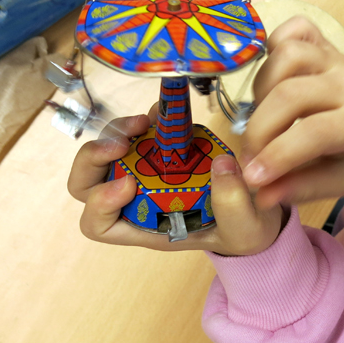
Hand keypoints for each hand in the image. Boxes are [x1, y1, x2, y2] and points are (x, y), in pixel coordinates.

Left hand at [68, 112, 283, 255]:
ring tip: (147, 121)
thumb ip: (233, 204)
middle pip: (86, 183)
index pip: (97, 224)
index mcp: (146, 226)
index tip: (129, 183)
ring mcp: (147, 170)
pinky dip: (149, 117)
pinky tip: (166, 112)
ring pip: (107, 150)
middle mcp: (137, 199)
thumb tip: (222, 166)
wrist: (257, 213)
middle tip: (122, 145)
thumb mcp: (244, 228)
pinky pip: (141, 129)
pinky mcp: (165, 148)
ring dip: (119, 131)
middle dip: (94, 159)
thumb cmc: (240, 230)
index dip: (100, 203)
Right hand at [240, 16, 343, 209]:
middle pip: (291, 94)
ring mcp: (337, 58)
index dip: (276, 155)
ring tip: (264, 116)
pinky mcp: (325, 42)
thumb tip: (257, 195)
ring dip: (262, 88)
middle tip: (251, 154)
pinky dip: (273, 48)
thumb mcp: (341, 182)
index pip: (313, 133)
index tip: (251, 178)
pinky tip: (273, 79)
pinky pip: (294, 30)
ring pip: (289, 55)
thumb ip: (300, 188)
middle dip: (260, 129)